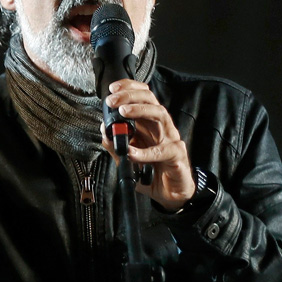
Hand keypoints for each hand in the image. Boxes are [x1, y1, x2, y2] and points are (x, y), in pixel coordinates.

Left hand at [100, 80, 194, 210]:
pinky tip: (132, 152)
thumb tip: (104, 132)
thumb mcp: (128, 159)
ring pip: (160, 115)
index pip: (143, 98)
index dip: (129, 88)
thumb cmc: (152, 173)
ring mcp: (171, 140)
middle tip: (112, 101)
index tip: (113, 88)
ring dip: (140, 110)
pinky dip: (145, 151)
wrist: (170, 193)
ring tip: (123, 113)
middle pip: (150, 100)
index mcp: (150, 125)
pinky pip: (163, 150)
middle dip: (130, 96)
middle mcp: (161, 128)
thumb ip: (116, 146)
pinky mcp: (177, 156)